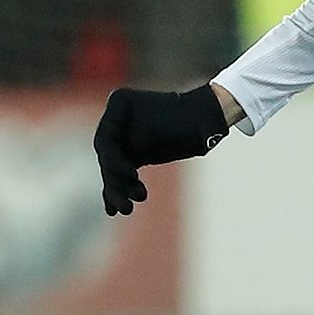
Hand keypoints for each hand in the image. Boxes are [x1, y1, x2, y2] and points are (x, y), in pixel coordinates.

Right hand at [95, 85, 236, 214]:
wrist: (207, 119)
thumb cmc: (188, 119)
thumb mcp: (160, 132)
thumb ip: (137, 143)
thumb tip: (113, 154)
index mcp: (119, 104)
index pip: (106, 140)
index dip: (114, 162)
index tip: (132, 176)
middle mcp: (116, 119)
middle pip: (108, 157)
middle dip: (116, 181)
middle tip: (126, 206)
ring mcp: (123, 137)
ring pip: (113, 169)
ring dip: (119, 190)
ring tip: (127, 209)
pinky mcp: (133, 152)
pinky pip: (121, 173)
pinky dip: (120, 189)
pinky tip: (114, 210)